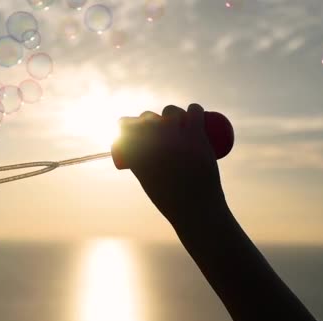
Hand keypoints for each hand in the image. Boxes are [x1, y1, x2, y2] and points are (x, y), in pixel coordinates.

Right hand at [113, 103, 225, 224]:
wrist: (195, 209)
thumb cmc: (169, 201)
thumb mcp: (148, 182)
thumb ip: (142, 168)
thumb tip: (140, 156)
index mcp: (137, 151)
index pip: (126, 126)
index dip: (126, 123)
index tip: (131, 127)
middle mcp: (154, 141)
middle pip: (148, 117)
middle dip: (149, 118)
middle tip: (157, 126)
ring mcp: (176, 137)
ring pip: (172, 112)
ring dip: (172, 112)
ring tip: (177, 120)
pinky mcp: (196, 136)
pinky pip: (194, 113)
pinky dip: (194, 110)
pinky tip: (193, 111)